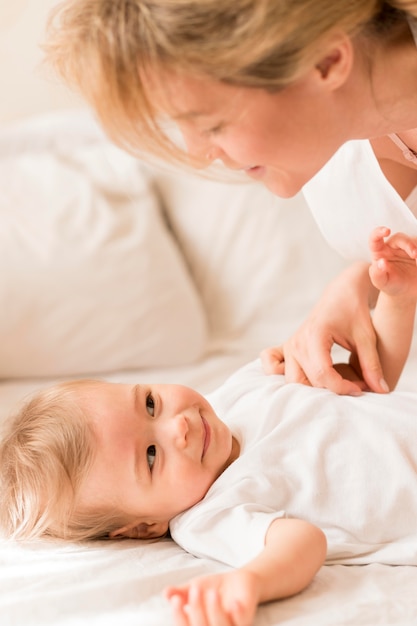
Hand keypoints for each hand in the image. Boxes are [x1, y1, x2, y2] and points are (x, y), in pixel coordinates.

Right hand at [165, 570, 258, 625]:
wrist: (238, 580)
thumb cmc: (213, 587)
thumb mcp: (195, 587)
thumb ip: (181, 592)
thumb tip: (166, 592)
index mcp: (198, 625)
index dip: (179, 618)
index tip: (175, 601)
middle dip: (197, 610)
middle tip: (195, 589)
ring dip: (215, 611)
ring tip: (212, 592)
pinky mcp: (246, 620)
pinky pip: (242, 622)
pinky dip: (237, 614)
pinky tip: (234, 602)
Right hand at [260, 262, 385, 394]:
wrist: (341, 293)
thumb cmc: (354, 312)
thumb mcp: (366, 338)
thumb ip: (372, 365)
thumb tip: (381, 390)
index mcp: (314, 336)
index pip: (322, 374)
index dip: (342, 388)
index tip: (360, 389)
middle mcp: (297, 343)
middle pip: (306, 381)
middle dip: (329, 391)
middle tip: (351, 387)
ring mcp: (289, 346)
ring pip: (292, 380)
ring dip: (311, 389)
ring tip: (334, 385)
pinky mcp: (287, 348)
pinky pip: (272, 365)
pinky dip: (278, 374)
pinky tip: (302, 378)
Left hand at [368, 226, 416, 297]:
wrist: (407, 290)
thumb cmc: (390, 284)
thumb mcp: (381, 282)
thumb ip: (377, 274)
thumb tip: (381, 262)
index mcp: (380, 251)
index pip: (375, 238)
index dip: (379, 232)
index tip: (387, 231)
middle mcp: (393, 246)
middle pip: (401, 238)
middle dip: (409, 245)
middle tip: (415, 255)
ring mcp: (407, 247)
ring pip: (415, 241)